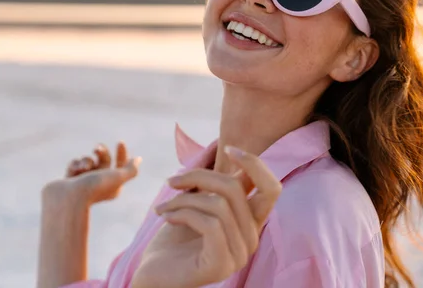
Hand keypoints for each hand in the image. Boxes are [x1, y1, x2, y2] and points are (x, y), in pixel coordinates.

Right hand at [42, 142, 141, 205]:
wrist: (66, 198)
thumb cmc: (95, 187)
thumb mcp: (119, 177)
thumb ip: (131, 169)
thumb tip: (138, 159)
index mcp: (113, 186)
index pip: (120, 167)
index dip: (122, 154)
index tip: (120, 143)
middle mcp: (99, 185)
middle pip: (104, 160)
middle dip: (102, 152)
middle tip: (97, 148)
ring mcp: (83, 183)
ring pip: (88, 160)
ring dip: (86, 160)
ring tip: (84, 167)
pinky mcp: (69, 181)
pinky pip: (74, 164)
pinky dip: (75, 164)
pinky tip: (74, 170)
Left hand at [130, 146, 281, 287]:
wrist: (151, 275)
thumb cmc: (173, 237)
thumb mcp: (197, 202)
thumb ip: (215, 183)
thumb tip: (227, 147)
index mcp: (250, 222)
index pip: (271, 188)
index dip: (254, 164)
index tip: (228, 149)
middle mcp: (251, 238)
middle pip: (237, 189)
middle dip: (200, 176)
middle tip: (172, 181)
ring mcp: (239, 254)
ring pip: (219, 204)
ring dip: (183, 199)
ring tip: (163, 206)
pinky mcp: (222, 265)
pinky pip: (210, 224)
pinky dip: (182, 213)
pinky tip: (165, 216)